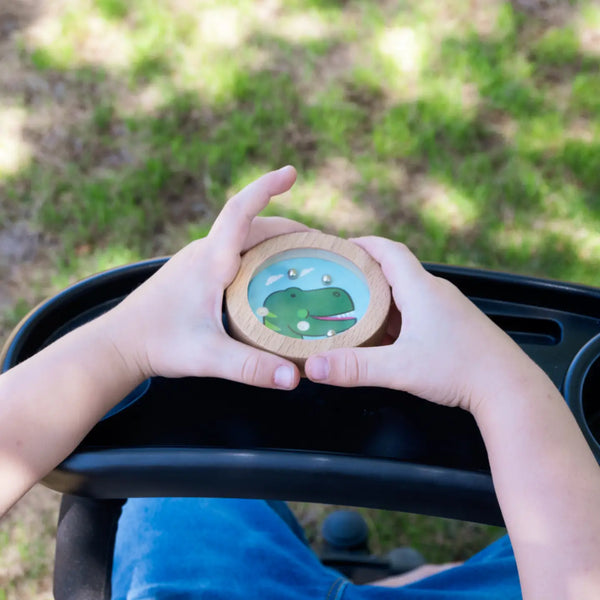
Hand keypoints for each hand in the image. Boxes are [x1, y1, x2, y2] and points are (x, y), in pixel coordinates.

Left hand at [103, 166, 304, 389]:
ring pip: (242, 239)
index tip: (291, 172)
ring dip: (273, 240)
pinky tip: (269, 277)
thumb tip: (294, 377)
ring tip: (303, 259)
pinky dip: (259, 255)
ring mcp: (197, 262)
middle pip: (251, 225)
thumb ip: (250, 366)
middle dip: (288, 228)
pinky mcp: (195, 274)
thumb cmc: (159, 344)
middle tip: (320, 244)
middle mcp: (204, 253)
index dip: (266, 187)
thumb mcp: (208, 356)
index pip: (240, 211)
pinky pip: (233, 253)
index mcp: (210, 260)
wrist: (119, 344)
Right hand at [304, 236, 542, 412]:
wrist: (508, 388)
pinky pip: (418, 311)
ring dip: (380, 297)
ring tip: (352, 308)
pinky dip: (396, 316)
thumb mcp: (399, 368)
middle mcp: (435, 292)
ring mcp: (447, 309)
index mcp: (421, 289)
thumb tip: (313, 367)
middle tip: (337, 281)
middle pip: (395, 270)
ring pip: (406, 293)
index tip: (340, 246)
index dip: (363, 244)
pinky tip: (384, 336)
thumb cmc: (460, 370)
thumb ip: (354, 367)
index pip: (389, 250)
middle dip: (364, 272)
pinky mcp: (453, 326)